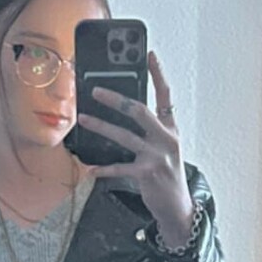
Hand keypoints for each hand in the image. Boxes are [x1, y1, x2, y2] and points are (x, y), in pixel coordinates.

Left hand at [76, 50, 194, 240]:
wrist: (178, 207)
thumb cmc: (167, 175)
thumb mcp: (165, 148)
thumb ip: (150, 131)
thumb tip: (122, 113)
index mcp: (171, 129)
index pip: (166, 95)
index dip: (158, 73)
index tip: (149, 54)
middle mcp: (166, 139)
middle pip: (139, 111)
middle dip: (116, 99)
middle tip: (95, 90)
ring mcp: (157, 156)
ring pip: (124, 136)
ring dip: (101, 126)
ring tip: (83, 119)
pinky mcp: (147, 174)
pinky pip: (120, 168)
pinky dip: (104, 169)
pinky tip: (90, 169)